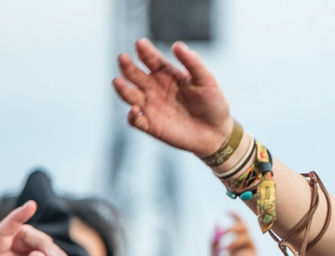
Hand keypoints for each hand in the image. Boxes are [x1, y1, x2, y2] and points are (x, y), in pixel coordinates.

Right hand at [113, 39, 233, 156]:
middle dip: (127, 66)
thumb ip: (193, 63)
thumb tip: (177, 45)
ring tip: (117, 81)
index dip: (145, 51)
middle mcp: (154, 87)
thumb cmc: (213, 103)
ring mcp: (150, 106)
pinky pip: (135, 120)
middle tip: (123, 58)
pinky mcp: (151, 125)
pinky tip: (136, 110)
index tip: (141, 44)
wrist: (217, 132)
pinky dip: (132, 115)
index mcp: (166, 73)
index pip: (150, 59)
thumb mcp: (206, 81)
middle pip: (134, 74)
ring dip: (122, 88)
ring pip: (129, 95)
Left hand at [213, 214, 261, 255]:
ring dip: (233, 243)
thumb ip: (215, 245)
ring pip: (249, 242)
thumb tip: (216, 224)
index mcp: (241, 250)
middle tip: (222, 232)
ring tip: (221, 252)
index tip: (227, 211)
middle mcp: (250, 254)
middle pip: (248, 232)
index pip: (243, 229)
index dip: (237, 218)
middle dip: (235, 228)